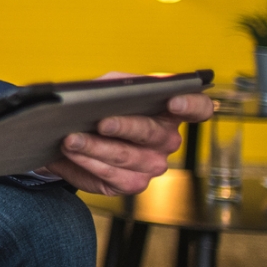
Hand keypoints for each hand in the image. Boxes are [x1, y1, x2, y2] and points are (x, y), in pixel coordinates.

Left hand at [45, 91, 214, 195]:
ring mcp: (152, 163)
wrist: (68, 137)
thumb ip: (116, 84)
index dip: (192, 105)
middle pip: (154, 133)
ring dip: (96, 147)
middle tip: (102, 123)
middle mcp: (166, 139)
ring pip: (128, 156)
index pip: (198, 108)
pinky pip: (114, 176)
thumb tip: (115, 88)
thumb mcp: (106, 88)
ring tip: (72, 139)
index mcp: (168, 111)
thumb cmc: (97, 109)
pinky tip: (74, 153)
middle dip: (125, 127)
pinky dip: (89, 163)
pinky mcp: (133, 183)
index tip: (174, 102)